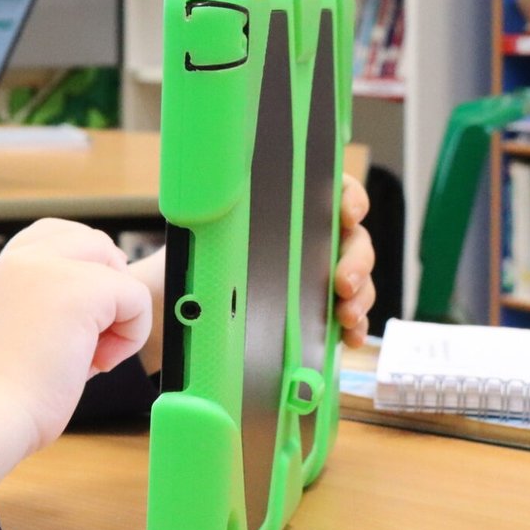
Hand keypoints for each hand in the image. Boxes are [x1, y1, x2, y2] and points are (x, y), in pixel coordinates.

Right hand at [0, 218, 151, 489]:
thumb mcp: (12, 328)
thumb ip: (42, 305)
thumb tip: (94, 308)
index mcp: (4, 268)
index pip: (57, 234)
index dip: (84, 269)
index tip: (82, 317)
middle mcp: (23, 258)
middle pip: (95, 242)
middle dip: (108, 288)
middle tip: (92, 338)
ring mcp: (51, 269)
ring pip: (118, 269)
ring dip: (119, 314)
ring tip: (90, 354)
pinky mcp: (82, 291)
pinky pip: (136, 298)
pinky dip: (130, 337)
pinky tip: (97, 365)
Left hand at [132, 173, 378, 373]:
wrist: (169, 315)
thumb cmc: (184, 269)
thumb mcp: (198, 243)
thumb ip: (217, 227)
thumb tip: (215, 209)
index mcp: (283, 214)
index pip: (331, 192)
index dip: (350, 197)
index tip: (349, 212)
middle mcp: (306, 242)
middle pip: (353, 241)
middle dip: (357, 260)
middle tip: (342, 281)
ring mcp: (314, 279)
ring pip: (357, 280)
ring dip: (360, 296)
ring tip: (346, 315)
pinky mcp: (313, 314)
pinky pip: (346, 317)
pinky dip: (353, 327)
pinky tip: (350, 337)